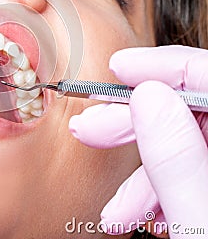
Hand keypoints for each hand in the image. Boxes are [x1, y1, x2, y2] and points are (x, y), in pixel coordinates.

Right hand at [69, 46, 207, 237]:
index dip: (162, 66)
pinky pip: (189, 172)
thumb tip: (148, 96)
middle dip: (133, 122)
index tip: (120, 68)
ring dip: (141, 170)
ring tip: (117, 204)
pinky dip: (158, 190)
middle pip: (190, 110)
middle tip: (91, 129)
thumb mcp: (201, 223)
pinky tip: (140, 213)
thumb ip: (177, 158)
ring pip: (184, 145)